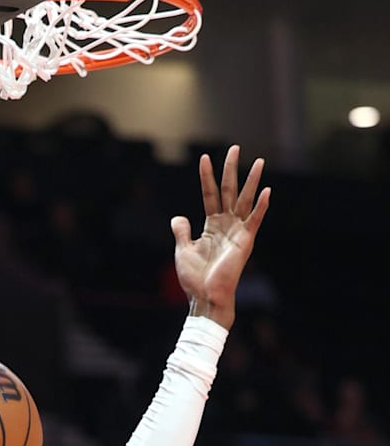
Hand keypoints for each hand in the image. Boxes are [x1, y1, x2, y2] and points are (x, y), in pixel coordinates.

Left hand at [170, 145, 270, 328]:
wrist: (205, 296)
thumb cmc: (194, 277)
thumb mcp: (183, 250)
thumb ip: (182, 231)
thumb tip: (178, 217)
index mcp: (212, 225)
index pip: (210, 194)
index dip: (207, 176)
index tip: (204, 157)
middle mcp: (227, 224)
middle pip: (229, 191)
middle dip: (231, 169)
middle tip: (235, 148)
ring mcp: (237, 231)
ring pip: (245, 200)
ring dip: (251, 180)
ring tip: (258, 161)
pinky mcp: (245, 241)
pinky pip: (254, 220)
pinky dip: (260, 206)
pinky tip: (266, 190)